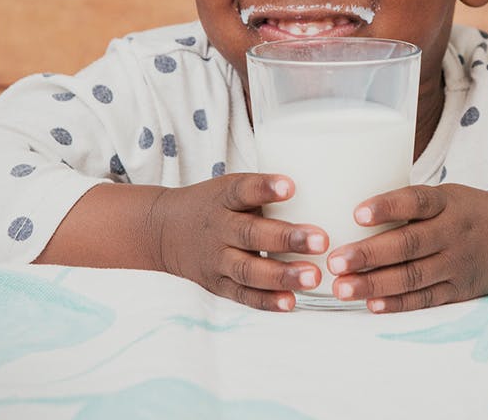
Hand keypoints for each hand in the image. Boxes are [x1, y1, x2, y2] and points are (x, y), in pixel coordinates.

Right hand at [150, 173, 328, 311]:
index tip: (291, 186)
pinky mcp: (218, 285)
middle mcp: (219, 229)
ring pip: (249, 270)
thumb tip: (323, 185)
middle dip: (287, 238)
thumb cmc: (214, 205)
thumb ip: (264, 191)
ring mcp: (217, 260)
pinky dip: (267, 301)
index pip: (243, 190)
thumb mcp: (230, 187)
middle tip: (322, 240)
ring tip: (314, 276)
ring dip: (283, 275)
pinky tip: (291, 302)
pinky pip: (243, 295)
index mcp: (223, 198)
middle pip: (251, 233)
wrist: (164, 232)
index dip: (266, 188)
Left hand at [325, 183, 487, 312]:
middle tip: (335, 261)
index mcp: (447, 203)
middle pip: (408, 244)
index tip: (356, 214)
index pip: (415, 201)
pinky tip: (372, 304)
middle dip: (368, 254)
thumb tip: (350, 207)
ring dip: (374, 284)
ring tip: (342, 287)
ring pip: (412, 276)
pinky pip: (426, 299)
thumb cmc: (470, 212)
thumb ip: (409, 204)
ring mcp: (458, 263)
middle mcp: (453, 232)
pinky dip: (398, 303)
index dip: (386, 207)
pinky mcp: (460, 290)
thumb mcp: (447, 196)